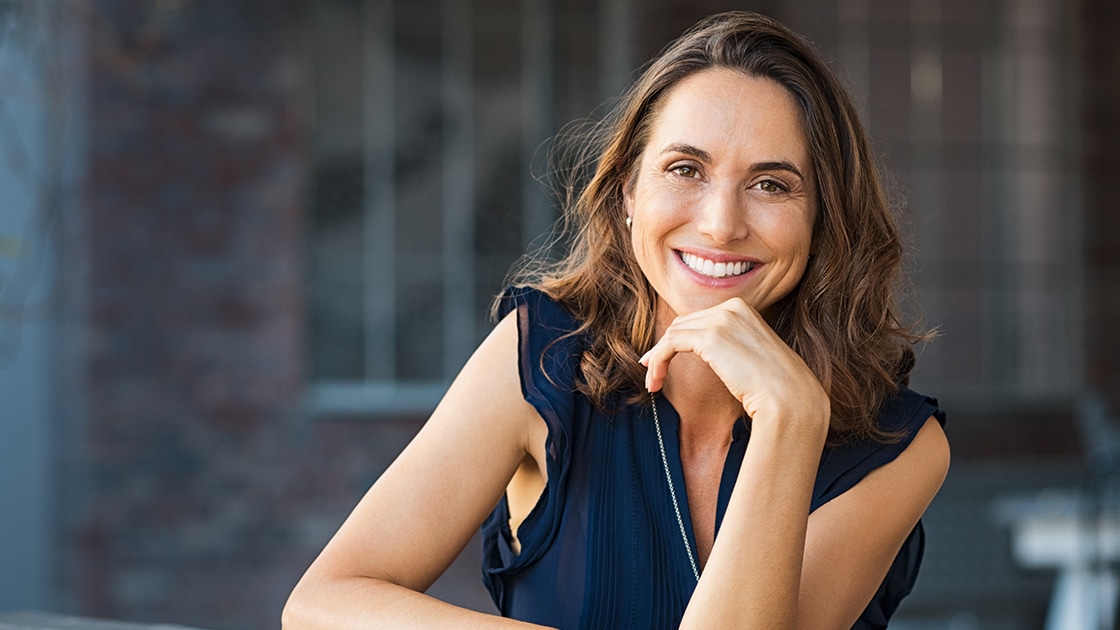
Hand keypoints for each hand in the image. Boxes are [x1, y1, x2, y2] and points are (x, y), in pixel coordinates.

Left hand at [639, 298, 828, 426]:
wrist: (789, 399)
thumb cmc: (774, 387)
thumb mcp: (751, 356)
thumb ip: (730, 347)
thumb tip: (707, 353)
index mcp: (743, 308)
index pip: (699, 320)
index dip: (677, 340)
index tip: (662, 360)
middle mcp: (732, 307)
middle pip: (683, 324)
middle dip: (663, 348)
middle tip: (652, 372)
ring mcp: (722, 319)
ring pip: (673, 334)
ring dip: (657, 359)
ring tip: (653, 383)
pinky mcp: (710, 337)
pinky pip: (670, 345)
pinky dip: (658, 361)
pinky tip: (655, 381)